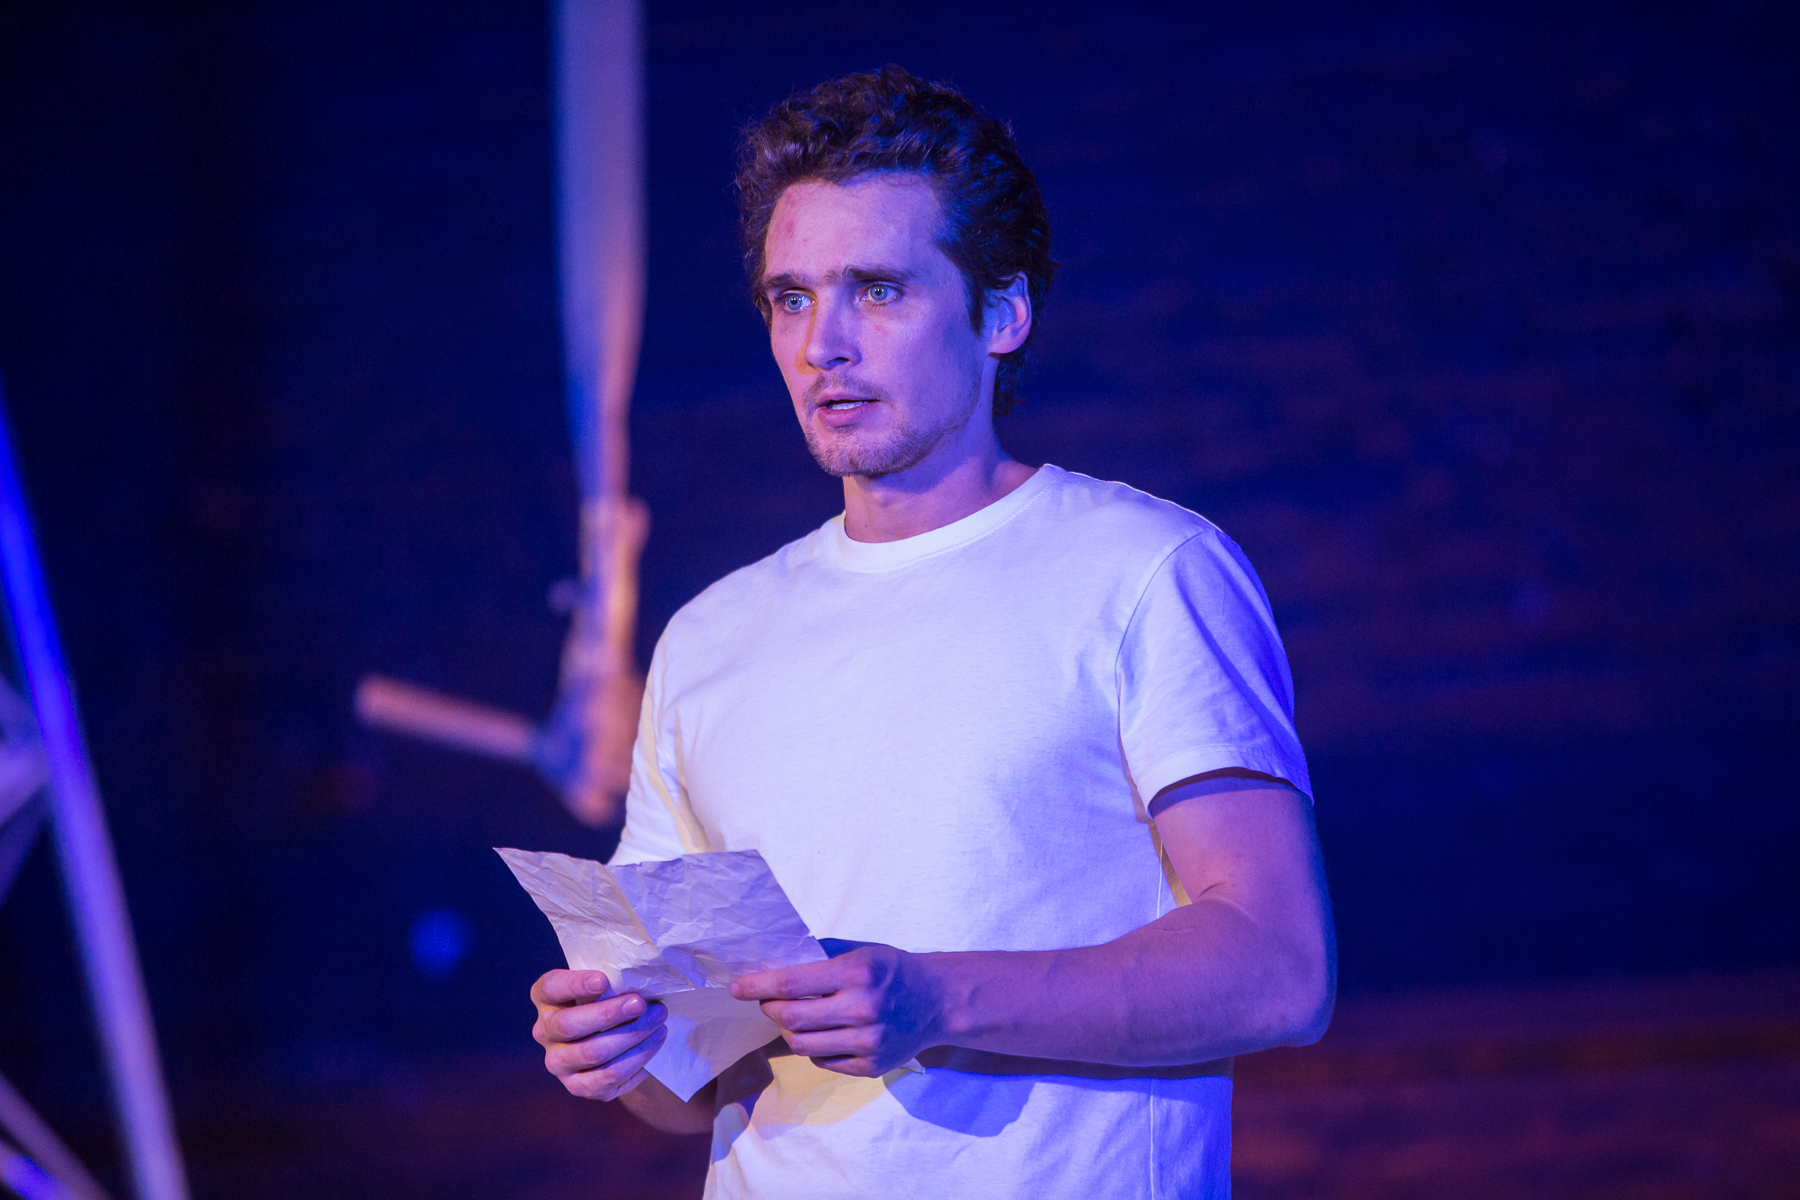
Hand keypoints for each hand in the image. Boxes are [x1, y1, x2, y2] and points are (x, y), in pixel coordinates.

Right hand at [530, 969, 668, 1100]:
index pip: (551, 987)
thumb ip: (609, 981)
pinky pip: (607, 1078)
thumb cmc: (606, 1001)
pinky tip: (653, 1044)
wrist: (609, 1040)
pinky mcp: (577, 1086)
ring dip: (630, 1037)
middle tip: (640, 1003)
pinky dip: (635, 1060)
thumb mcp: (601, 986)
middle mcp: (544, 1032)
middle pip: (569, 1025)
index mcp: (546, 998)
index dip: (575, 984)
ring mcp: (558, 1062)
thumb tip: (637, 981)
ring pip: (592, 1053)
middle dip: (609, 1014)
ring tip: (658, 1022)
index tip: (603, 980)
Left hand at [729, 944, 942, 1076]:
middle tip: (767, 1001)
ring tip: (792, 1018)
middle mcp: (862, 1009)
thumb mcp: (861, 951)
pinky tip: (821, 1033)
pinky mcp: (870, 1067)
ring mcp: (867, 1043)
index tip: (737, 987)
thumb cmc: (893, 970)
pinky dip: (813, 1047)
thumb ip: (820, 959)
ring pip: (801, 1045)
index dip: (758, 986)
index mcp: (856, 973)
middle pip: (790, 1018)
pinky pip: (822, 1061)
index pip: (792, 984)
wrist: (937, 1001)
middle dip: (770, 1009)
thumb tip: (772, 966)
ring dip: (787, 1031)